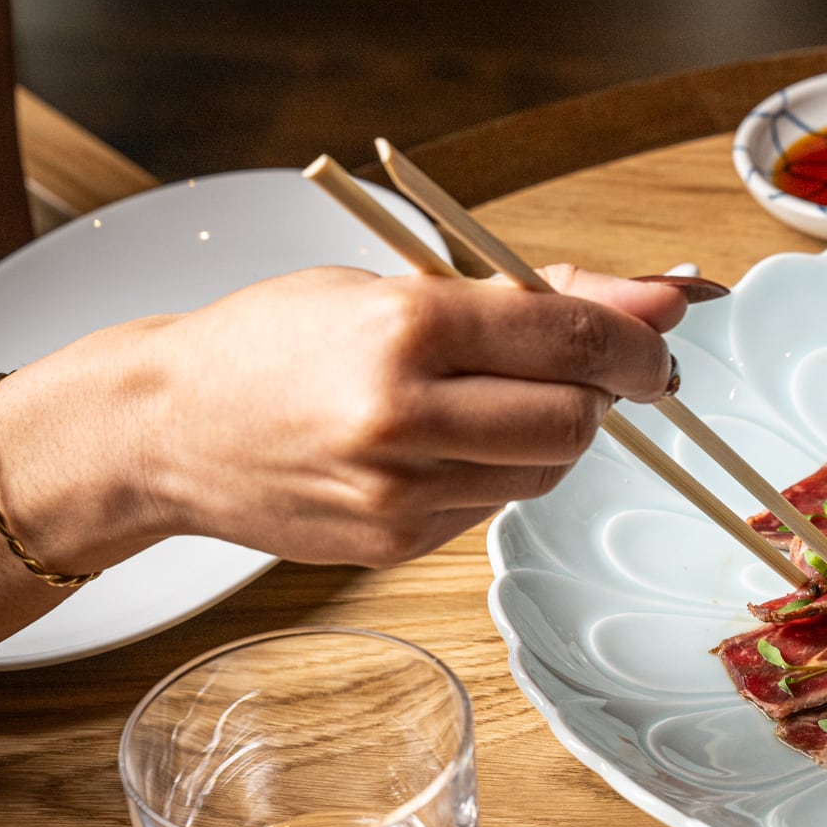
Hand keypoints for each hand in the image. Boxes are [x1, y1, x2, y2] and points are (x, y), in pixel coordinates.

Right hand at [0, 265, 690, 571]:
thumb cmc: (280, 340)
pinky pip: (496, 507)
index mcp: (407, 324)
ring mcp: (397, 489)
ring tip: (488, 401)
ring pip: (547, 470)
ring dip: (550, 435)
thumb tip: (659, 299)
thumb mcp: (399, 283)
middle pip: (575, 419)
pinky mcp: (394, 543)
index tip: (660, 340)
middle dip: (600, 395)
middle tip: (580, 372)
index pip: (572, 340)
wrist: (166, 426)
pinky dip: (497, 472)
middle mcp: (403, 413)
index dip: (638, 344)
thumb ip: (535, 294)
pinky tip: (445, 445)